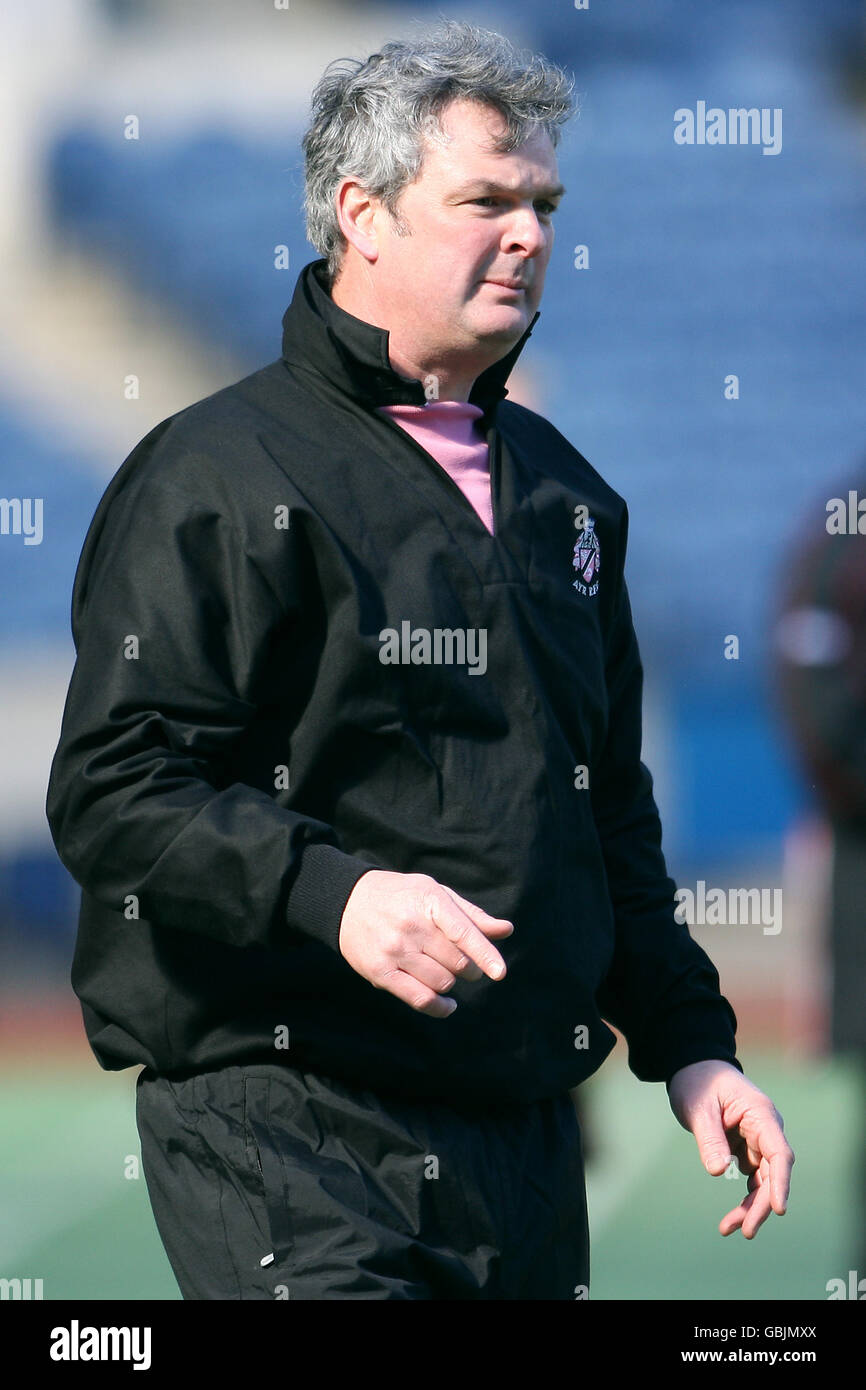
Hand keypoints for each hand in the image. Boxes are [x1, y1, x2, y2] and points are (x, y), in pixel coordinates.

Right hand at [338, 869, 513, 1017]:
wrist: (347, 901)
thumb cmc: (401, 897)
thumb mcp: (435, 894)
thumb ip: (470, 915)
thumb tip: (507, 930)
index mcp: (429, 900)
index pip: (463, 932)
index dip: (485, 954)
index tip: (500, 973)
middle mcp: (411, 925)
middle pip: (458, 963)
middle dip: (470, 969)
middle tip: (465, 965)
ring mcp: (394, 950)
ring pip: (442, 982)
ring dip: (451, 983)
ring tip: (445, 972)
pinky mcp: (380, 973)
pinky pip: (419, 998)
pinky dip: (439, 1007)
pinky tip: (448, 1004)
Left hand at [667, 1060, 793, 1238]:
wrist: (694, 1068)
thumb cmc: (698, 1082)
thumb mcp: (698, 1108)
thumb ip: (710, 1138)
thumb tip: (720, 1172)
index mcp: (760, 1114)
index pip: (779, 1152)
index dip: (781, 1182)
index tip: (779, 1209)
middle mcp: (766, 1129)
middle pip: (773, 1173)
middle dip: (762, 1204)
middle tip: (745, 1231)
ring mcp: (758, 1141)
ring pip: (763, 1181)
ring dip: (751, 1207)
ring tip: (728, 1229)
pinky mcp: (748, 1150)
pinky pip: (752, 1179)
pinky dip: (744, 1199)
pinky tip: (731, 1219)